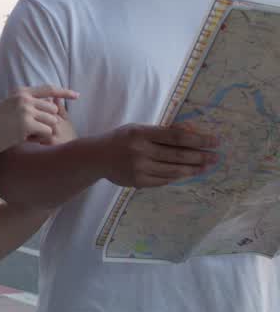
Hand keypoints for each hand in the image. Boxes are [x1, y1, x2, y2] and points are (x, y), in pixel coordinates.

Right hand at [0, 85, 79, 154]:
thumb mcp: (10, 106)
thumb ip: (28, 103)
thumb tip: (53, 104)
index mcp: (21, 92)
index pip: (48, 89)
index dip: (64, 92)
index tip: (77, 95)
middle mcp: (24, 98)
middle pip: (52, 109)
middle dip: (47, 120)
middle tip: (32, 129)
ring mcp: (26, 110)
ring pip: (52, 121)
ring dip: (44, 130)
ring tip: (27, 134)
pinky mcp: (27, 123)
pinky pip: (47, 131)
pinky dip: (41, 137)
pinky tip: (27, 138)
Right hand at [97, 124, 218, 187]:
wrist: (95, 157)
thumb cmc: (120, 139)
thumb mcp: (138, 129)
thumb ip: (162, 132)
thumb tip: (191, 132)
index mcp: (141, 133)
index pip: (176, 137)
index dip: (198, 139)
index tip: (214, 141)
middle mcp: (140, 151)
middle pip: (178, 155)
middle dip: (200, 156)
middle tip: (215, 156)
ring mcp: (139, 168)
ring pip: (173, 170)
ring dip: (193, 169)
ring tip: (206, 166)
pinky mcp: (138, 181)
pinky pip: (164, 180)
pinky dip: (178, 176)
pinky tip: (188, 173)